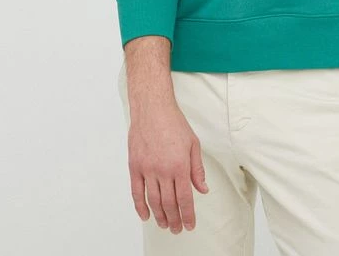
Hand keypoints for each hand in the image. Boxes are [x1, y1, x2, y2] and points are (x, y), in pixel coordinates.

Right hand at [128, 101, 209, 232]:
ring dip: (159, 216)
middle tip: (177, 229)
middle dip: (174, 219)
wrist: (152, 109)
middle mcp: (163, 170)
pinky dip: (140, 206)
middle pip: (169, 203)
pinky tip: (146, 215)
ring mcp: (147, 169)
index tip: (189, 225)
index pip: (185, 198)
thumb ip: (197, 169)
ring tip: (164, 225)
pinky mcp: (135, 166)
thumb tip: (203, 189)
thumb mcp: (193, 144)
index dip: (188, 215)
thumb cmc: (174, 123)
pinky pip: (136, 192)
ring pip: (153, 201)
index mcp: (180, 165)